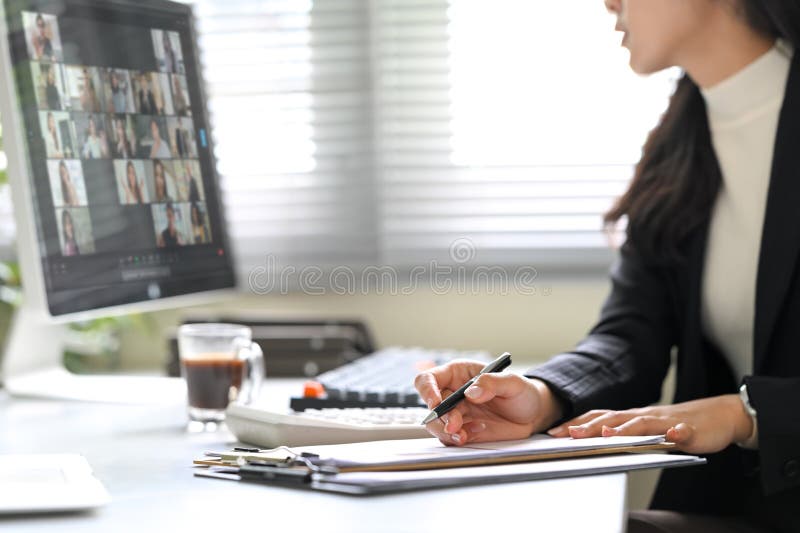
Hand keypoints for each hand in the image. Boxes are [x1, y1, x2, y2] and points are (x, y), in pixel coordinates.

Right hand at [414, 360, 562, 445]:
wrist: (532, 415)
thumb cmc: (521, 392)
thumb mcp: (513, 382)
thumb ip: (492, 382)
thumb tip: (471, 392)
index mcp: (458, 374)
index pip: (429, 378)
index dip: (427, 390)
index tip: (436, 403)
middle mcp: (452, 393)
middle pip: (431, 406)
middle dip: (440, 418)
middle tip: (455, 426)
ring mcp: (457, 414)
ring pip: (436, 425)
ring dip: (447, 432)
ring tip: (465, 434)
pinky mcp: (463, 431)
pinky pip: (450, 438)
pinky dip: (458, 439)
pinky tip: (476, 433)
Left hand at [547, 395, 753, 454]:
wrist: (718, 415)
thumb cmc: (676, 425)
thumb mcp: (644, 430)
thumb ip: (622, 434)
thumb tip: (592, 438)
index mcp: (632, 417)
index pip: (599, 418)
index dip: (577, 424)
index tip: (555, 432)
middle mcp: (645, 416)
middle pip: (614, 419)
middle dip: (590, 427)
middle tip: (570, 434)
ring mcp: (667, 422)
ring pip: (644, 424)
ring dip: (627, 429)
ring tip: (610, 435)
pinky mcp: (690, 430)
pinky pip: (683, 431)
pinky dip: (677, 433)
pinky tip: (674, 436)